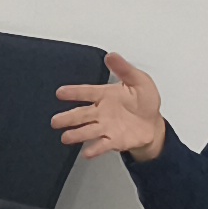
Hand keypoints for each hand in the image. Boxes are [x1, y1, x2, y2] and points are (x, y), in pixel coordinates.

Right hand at [50, 52, 167, 163]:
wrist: (152, 123)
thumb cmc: (144, 101)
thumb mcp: (139, 80)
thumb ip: (125, 69)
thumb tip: (112, 56)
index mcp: (105, 95)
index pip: (86, 92)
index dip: (74, 92)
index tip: (61, 93)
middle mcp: (101, 112)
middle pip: (81, 114)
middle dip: (67, 118)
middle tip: (56, 121)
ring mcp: (105, 127)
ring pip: (87, 131)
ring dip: (76, 134)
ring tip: (66, 137)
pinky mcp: (112, 141)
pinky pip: (102, 145)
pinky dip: (94, 149)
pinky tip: (87, 152)